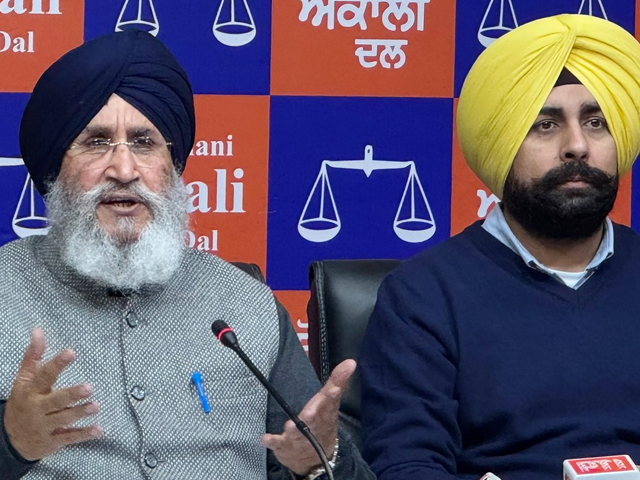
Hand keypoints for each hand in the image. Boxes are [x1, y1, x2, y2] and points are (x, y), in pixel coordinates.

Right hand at [4, 328, 102, 460]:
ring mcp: (44, 426)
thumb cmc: (23, 402)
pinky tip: (99, 430)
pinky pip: (69, 437)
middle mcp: (37, 408)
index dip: (57, 364)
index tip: (71, 352)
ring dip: (79, 413)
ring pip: (63, 419)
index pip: (44, 375)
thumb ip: (33, 356)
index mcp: (31, 391)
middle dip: (71, 395)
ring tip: (95, 406)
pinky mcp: (53, 440)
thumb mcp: (24, 379)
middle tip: (89, 387)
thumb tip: (38, 331)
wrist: (10, 439)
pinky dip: (84, 434)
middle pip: (55, 401)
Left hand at [261, 359, 355, 475]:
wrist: (317, 460)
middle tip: (309, 412)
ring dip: (293, 430)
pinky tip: (264, 439)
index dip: (332, 396)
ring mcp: (300, 438)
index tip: (334, 389)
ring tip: (289, 426)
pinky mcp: (285, 446)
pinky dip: (272, 441)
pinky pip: (278, 444)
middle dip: (311, 414)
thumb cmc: (322, 424)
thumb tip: (350, 361)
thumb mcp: (330, 403)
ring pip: (297, 434)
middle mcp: (314, 426)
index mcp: (326, 413)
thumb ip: (337, 381)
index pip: (330, 402)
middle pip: (314, 419)